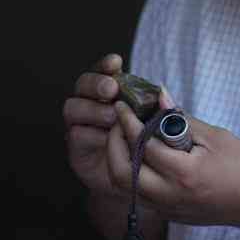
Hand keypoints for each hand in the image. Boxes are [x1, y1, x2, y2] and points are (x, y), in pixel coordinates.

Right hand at [63, 53, 173, 196]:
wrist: (134, 177)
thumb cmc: (145, 142)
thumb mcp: (153, 122)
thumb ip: (155, 106)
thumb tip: (164, 92)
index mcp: (110, 90)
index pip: (104, 70)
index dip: (107, 65)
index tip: (117, 62)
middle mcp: (90, 101)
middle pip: (83, 84)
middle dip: (97, 84)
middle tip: (112, 90)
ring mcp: (80, 123)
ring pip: (74, 107)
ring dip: (94, 109)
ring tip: (113, 117)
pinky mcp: (76, 146)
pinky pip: (77, 134)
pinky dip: (92, 134)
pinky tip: (107, 138)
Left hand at [108, 97, 239, 229]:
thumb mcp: (215, 136)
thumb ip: (181, 118)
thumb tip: (159, 97)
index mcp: (183, 173)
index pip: (143, 145)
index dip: (128, 122)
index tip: (122, 105)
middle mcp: (170, 195)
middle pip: (121, 172)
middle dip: (113, 144)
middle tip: (119, 122)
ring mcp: (167, 209)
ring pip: (124, 187)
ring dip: (119, 159)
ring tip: (126, 136)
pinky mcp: (168, 215)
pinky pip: (138, 194)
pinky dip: (132, 173)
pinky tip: (141, 154)